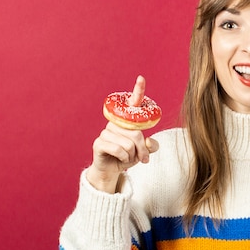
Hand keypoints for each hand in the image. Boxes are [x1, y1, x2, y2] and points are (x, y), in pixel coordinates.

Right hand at [86, 76, 159, 193]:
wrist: (112, 170)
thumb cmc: (127, 156)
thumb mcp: (143, 152)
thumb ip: (150, 146)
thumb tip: (150, 142)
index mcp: (126, 121)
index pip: (132, 103)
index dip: (138, 90)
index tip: (141, 78)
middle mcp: (115, 122)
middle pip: (136, 133)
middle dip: (142, 149)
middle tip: (144, 159)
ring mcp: (106, 132)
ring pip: (128, 143)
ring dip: (133, 155)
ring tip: (129, 158)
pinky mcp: (99, 143)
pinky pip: (118, 149)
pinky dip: (124, 158)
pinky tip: (121, 159)